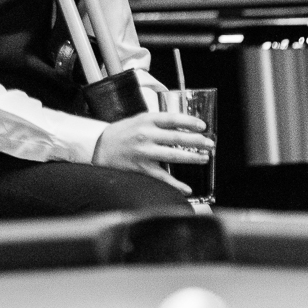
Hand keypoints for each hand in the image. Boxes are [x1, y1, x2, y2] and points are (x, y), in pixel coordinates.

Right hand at [90, 111, 212, 189]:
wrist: (98, 146)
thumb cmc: (121, 133)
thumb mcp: (138, 120)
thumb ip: (158, 122)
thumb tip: (184, 127)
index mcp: (146, 120)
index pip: (173, 119)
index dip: (190, 122)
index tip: (203, 126)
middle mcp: (145, 134)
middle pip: (177, 137)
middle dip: (197, 141)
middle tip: (210, 144)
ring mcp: (143, 152)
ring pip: (173, 155)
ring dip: (192, 157)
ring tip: (204, 158)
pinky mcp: (140, 167)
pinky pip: (162, 177)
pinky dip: (175, 184)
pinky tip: (187, 188)